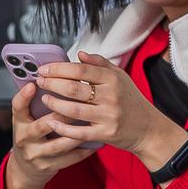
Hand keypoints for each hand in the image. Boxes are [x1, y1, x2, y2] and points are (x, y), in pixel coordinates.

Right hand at [2, 80, 95, 188]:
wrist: (25, 167)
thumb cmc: (31, 135)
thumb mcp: (27, 118)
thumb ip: (36, 101)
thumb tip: (53, 77)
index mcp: (19, 122)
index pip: (17, 107)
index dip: (24, 96)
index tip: (32, 85)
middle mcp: (24, 138)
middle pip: (42, 125)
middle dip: (61, 114)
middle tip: (78, 102)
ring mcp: (36, 154)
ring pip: (58, 144)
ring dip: (76, 133)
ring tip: (90, 122)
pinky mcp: (47, 166)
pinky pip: (68, 159)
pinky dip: (83, 150)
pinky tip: (95, 143)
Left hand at [35, 52, 187, 172]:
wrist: (148, 129)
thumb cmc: (131, 101)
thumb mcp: (120, 77)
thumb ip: (100, 64)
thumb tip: (79, 54)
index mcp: (113, 79)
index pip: (80, 69)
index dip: (58, 68)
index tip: (44, 69)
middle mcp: (111, 96)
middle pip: (73, 88)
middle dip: (52, 84)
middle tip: (39, 81)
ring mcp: (108, 116)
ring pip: (73, 110)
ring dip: (54, 104)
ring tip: (44, 98)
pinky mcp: (106, 134)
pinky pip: (79, 132)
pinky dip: (63, 128)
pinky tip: (51, 122)